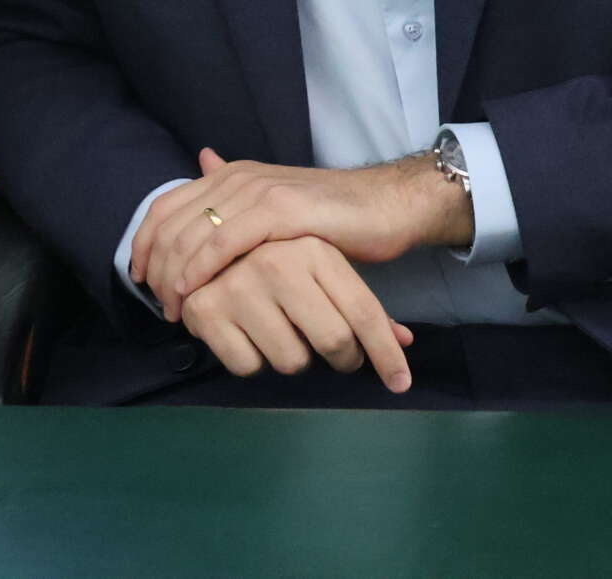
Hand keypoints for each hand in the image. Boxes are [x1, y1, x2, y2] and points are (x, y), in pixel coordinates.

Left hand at [134, 148, 471, 320]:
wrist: (384, 205)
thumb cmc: (330, 216)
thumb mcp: (273, 204)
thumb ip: (236, 196)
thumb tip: (203, 161)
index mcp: (231, 175)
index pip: (167, 205)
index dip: (145, 242)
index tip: (140, 278)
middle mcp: (238, 177)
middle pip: (173, 222)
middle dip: (156, 266)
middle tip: (158, 306)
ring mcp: (259, 191)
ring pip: (193, 233)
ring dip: (174, 274)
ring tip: (174, 309)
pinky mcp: (281, 211)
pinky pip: (226, 242)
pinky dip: (202, 268)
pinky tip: (193, 292)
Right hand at [179, 236, 415, 389]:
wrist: (207, 228)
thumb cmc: (280, 256)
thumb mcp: (325, 266)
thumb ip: (361, 305)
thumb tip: (407, 340)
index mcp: (313, 249)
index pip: (364, 314)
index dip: (387, 355)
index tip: (400, 384)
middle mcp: (277, 262)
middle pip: (334, 341)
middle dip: (343, 360)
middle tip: (338, 356)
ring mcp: (238, 284)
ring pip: (292, 361)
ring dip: (293, 359)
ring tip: (282, 333)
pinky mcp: (205, 309)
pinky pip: (248, 366)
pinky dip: (252, 361)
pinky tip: (246, 335)